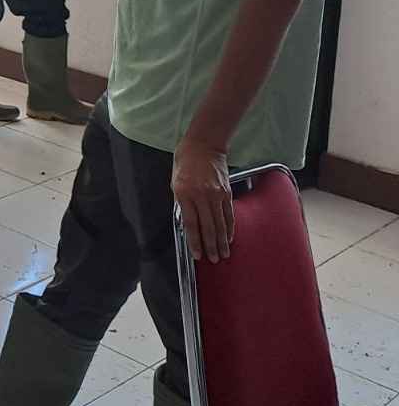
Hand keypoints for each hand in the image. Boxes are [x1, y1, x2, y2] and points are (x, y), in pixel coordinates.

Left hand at [173, 136, 233, 262]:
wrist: (203, 146)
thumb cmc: (185, 163)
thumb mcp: (175, 181)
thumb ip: (181, 202)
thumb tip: (188, 222)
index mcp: (184, 193)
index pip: (191, 224)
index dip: (195, 241)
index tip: (197, 255)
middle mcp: (201, 195)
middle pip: (208, 227)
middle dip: (211, 246)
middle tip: (214, 260)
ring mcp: (216, 194)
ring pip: (220, 224)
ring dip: (222, 241)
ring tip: (223, 254)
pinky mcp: (227, 192)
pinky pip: (229, 214)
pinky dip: (230, 228)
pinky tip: (229, 238)